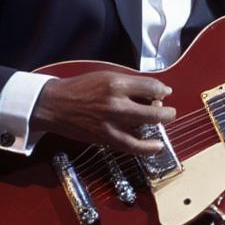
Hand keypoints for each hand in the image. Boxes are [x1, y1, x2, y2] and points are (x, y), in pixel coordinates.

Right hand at [32, 71, 175, 155]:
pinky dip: (148, 148)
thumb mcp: (105, 76)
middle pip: (154, 109)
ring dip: (159, 124)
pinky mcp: (106, 138)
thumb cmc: (80, 88)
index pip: (152, 86)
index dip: (163, 90)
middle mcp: (116, 102)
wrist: (55, 105)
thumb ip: (129, 83)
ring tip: (162, 122)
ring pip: (147, 126)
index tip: (165, 93)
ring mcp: (112, 122)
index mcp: (116, 83)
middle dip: (167, 111)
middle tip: (169, 111)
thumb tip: (154, 92)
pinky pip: (133, 146)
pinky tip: (157, 146)